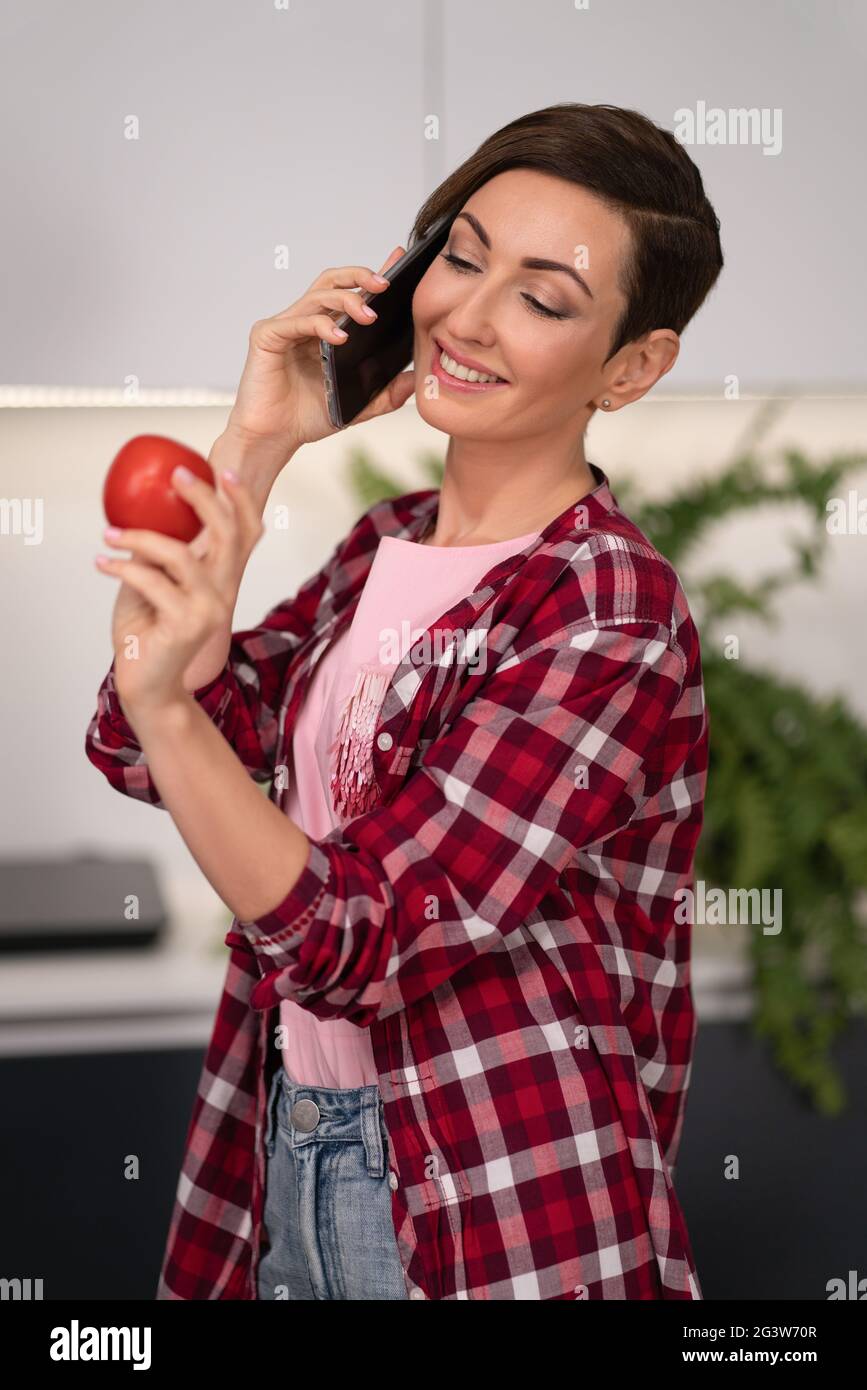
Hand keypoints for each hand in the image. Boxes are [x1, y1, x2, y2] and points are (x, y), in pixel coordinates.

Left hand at [95, 466, 263, 714]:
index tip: (220, 470)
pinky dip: (122, 567)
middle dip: (202, 498)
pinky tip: (102, 563)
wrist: (147, 684)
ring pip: (182, 555)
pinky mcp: (186, 626)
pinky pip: (152, 581)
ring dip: (140, 537)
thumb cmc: (148, 632)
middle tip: (174, 477)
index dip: (242, 499)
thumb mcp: (154, 582)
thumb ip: (159, 552)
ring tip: (110, 534)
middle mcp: (223, 593)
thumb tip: (142, 511)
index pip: (247, 534)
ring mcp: (209, 610)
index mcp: (222, 580)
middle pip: (227, 535)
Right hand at [225, 246, 415, 451]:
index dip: (370, 276)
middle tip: (385, 285)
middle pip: (332, 282)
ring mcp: (284, 326)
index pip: (350, 293)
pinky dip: (320, 325)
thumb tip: (415, 381)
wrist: (272, 439)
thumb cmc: (306, 418)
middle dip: (359, 277)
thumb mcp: (356, 406)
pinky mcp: (266, 336)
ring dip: (346, 301)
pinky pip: (296, 321)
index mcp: (324, 331)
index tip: (397, 261)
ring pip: (317, 296)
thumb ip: (385, 395)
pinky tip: (339, 337)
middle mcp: (304, 321)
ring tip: (369, 315)